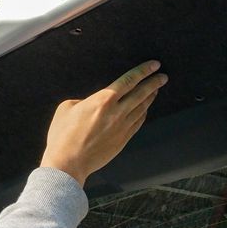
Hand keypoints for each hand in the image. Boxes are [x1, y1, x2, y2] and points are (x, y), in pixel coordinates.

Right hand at [40, 60, 167, 185]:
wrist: (68, 162)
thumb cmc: (63, 135)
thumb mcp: (67, 107)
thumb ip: (84, 100)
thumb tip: (91, 103)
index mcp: (103, 100)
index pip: (129, 80)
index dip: (144, 71)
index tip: (154, 65)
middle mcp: (117, 112)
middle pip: (141, 93)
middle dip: (154, 82)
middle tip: (163, 76)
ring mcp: (122, 127)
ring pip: (142, 108)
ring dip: (150, 97)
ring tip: (156, 90)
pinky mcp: (123, 140)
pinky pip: (138, 123)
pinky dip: (143, 113)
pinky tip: (145, 109)